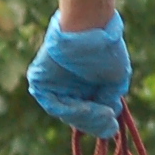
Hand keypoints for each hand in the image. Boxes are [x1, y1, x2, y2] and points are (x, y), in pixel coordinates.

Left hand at [28, 11, 130, 137]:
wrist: (90, 26)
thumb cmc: (105, 48)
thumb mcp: (114, 79)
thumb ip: (109, 100)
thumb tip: (109, 120)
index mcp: (82, 85)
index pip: (87, 113)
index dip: (99, 123)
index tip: (112, 128)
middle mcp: (66, 86)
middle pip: (76, 116)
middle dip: (94, 123)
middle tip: (109, 124)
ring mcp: (52, 84)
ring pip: (66, 113)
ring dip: (86, 118)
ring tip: (104, 115)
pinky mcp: (40, 81)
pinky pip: (53, 104)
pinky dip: (72, 110)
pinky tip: (89, 108)